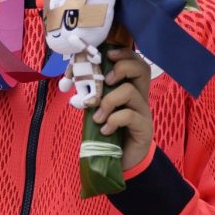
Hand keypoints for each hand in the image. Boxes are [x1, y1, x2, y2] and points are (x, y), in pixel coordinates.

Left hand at [92, 47, 153, 170]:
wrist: (121, 160)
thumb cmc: (108, 131)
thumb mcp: (97, 109)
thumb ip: (91, 94)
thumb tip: (70, 79)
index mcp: (130, 88)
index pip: (135, 62)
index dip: (124, 54)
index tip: (108, 54)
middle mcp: (140, 97)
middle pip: (142, 69)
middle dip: (122, 68)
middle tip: (108, 81)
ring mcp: (143, 111)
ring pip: (130, 91)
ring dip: (108, 102)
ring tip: (98, 117)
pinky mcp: (144, 127)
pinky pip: (129, 115)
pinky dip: (113, 120)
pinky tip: (106, 130)